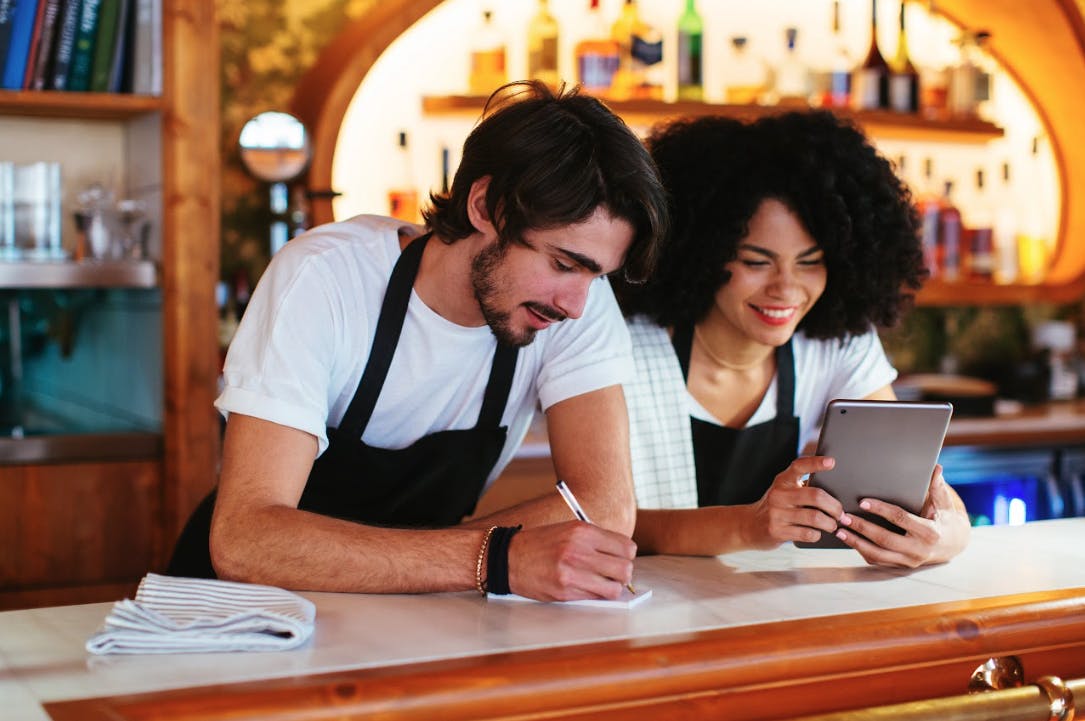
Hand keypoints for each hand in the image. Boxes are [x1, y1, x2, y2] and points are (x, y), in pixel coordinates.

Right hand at [505, 521, 635, 600]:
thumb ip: (596, 540)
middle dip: (623, 574)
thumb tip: (624, 557)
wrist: (509, 557)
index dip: (626, 555)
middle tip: (613, 573)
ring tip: (601, 583)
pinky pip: (595, 598)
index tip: (619, 558)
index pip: (627, 548)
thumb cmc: (542, 543)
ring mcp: (572, 573)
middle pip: (625, 569)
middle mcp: (579, 551)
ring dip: (611, 588)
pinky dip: (595, 595)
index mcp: (583, 531)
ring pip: (614, 589)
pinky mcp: (565, 592)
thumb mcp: (570, 530)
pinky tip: (585, 587)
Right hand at [745, 456, 843, 548]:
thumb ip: (803, 487)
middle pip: (815, 496)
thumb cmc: (776, 507)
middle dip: (834, 506)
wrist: (749, 526)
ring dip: (830, 523)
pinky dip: (817, 535)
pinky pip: (807, 533)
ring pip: (814, 517)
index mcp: (782, 481)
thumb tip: (835, 490)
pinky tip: (817, 533)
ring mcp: (776, 513)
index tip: (832, 462)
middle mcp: (778, 495)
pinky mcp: (777, 531)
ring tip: (832, 525)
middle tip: (841, 513)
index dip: (816, 463)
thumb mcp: (784, 491)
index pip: (799, 466)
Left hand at [835, 464, 970, 567]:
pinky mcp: (901, 566)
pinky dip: (861, 551)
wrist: (954, 544)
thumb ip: (937, 487)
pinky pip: (878, 561)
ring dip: (856, 543)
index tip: (862, 502)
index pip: (900, 519)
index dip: (881, 510)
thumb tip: (936, 467)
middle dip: (862, 528)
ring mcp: (909, 561)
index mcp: (929, 532)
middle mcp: (919, 550)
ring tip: (839, 530)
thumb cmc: (945, 518)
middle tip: (843, 517)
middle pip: (885, 539)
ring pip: (878, 555)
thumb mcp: (944, 503)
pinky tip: (849, 540)